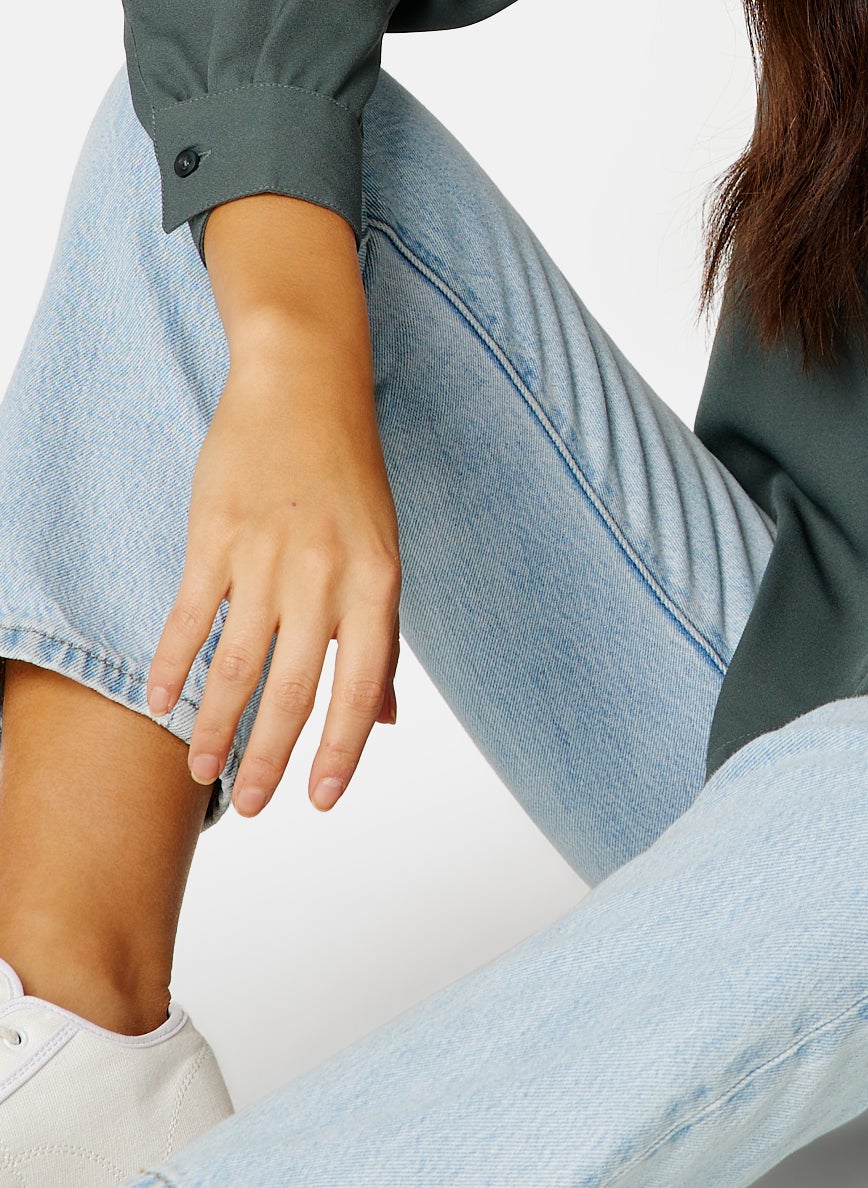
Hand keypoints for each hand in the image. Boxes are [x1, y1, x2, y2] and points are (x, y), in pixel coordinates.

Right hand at [145, 194, 401, 816]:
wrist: (306, 380)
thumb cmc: (350, 472)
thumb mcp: (384, 549)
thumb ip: (381, 635)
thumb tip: (388, 719)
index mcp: (378, 580)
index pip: (363, 685)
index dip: (343, 748)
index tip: (322, 799)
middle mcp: (325, 574)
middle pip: (295, 688)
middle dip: (271, 757)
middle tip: (251, 806)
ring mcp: (266, 554)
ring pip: (237, 664)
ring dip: (216, 728)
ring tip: (203, 774)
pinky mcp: (216, 534)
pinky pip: (191, 617)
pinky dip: (174, 665)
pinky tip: (159, 701)